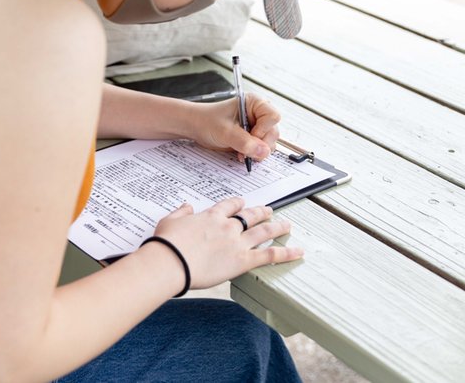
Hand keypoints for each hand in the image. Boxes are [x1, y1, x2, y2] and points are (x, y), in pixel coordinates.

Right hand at [150, 197, 302, 289]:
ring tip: (287, 225)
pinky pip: (270, 254)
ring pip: (263, 231)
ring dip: (277, 227)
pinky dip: (286, 253)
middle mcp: (227, 226)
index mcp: (210, 216)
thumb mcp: (169, 221)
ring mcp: (237, 242)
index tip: (242, 203)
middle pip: (249, 215)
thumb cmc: (166, 244)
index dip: (237, 203)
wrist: (170, 261)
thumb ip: (181, 213)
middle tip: (269, 210)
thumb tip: (186, 206)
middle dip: (261, 212)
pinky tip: (298, 251)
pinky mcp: (243, 260)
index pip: (229, 206)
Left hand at [190, 93, 280, 162]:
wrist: (195, 127)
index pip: (273, 117)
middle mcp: (258, 113)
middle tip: (244, 149)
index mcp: (254, 103)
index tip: (250, 137)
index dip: (264, 130)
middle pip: (273, 131)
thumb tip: (264, 151)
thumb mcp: (225, 132)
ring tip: (240, 151)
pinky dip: (254, 154)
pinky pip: (262, 149)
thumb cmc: (207, 121)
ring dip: (257, 151)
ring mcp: (256, 126)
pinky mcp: (253, 137)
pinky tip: (241, 153)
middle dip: (260, 144)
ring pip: (270, 142)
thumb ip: (244, 142)